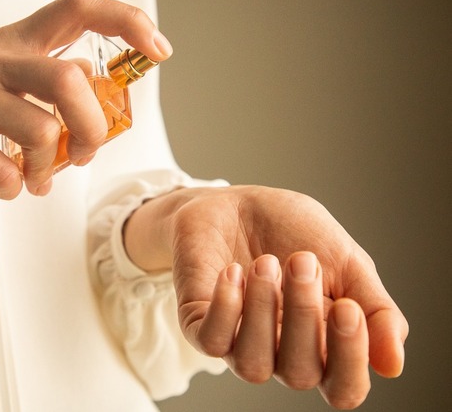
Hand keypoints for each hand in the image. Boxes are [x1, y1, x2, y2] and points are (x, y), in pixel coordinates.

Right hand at [0, 0, 172, 206]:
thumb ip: (45, 79)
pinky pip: (2, 168)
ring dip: (48, 170)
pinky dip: (12, 187)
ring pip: (41, 131)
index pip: (79, 7)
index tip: (158, 50)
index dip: (126, 21)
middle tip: (82, 155)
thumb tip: (94, 80)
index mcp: (13, 42)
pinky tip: (3, 185)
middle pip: (71, 80)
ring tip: (35, 181)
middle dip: (92, 129)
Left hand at [124, 185, 407, 408]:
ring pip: (253, 366)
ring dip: (263, 312)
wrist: (237, 201)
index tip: (348, 307)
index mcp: (323, 346)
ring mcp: (237, 343)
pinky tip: (233, 272)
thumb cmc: (295, 233)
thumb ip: (376, 311)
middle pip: (300, 374)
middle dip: (304, 316)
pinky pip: (211, 341)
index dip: (349, 359)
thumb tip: (392, 366)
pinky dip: (225, 309)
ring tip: (266, 263)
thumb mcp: (348, 264)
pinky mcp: (198, 324)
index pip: (343, 388)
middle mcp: (280, 354)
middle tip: (303, 260)